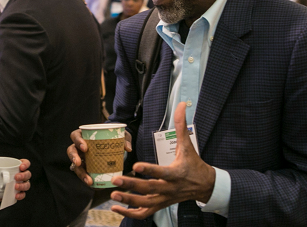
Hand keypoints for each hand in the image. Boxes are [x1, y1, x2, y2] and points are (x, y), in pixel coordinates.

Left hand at [0, 159, 30, 200]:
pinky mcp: (17, 193)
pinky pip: (23, 194)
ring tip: (15, 187)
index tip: (20, 166)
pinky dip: (21, 195)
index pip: (25, 163)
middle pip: (27, 174)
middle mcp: (19, 175)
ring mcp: (19, 184)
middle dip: (23, 175)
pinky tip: (16, 195)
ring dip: (23, 185)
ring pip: (27, 184)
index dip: (25, 164)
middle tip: (15, 177)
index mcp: (15, 166)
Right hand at [66, 127, 132, 185]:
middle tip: (79, 162)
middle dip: (74, 157)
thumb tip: (128, 148)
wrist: (113, 146)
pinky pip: (83, 174)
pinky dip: (88, 180)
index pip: (75, 136)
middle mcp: (79, 147)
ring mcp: (81, 158)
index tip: (85, 148)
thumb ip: (124, 139)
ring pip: (75, 166)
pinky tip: (94, 186)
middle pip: (71, 151)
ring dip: (81, 173)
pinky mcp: (85, 168)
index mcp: (84, 135)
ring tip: (88, 181)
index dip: (78, 141)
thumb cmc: (113, 137)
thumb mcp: (120, 135)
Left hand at [109, 102, 215, 219]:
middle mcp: (169, 189)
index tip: (136, 166)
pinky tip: (116, 208)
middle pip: (149, 189)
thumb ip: (181, 125)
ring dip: (128, 201)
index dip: (149, 170)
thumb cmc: (193, 164)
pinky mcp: (160, 205)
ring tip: (112, 194)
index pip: (162, 173)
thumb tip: (181, 104)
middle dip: (131, 186)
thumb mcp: (188, 145)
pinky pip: (144, 213)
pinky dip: (130, 213)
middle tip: (115, 180)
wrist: (204, 186)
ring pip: (145, 204)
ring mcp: (164, 199)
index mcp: (176, 174)